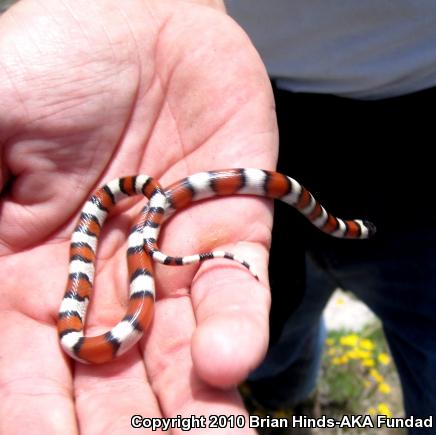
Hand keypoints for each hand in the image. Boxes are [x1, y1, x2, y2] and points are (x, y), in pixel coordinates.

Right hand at [0, 0, 276, 432]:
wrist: (144, 22)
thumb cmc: (55, 60)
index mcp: (29, 270)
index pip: (29, 370)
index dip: (39, 419)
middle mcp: (104, 282)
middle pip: (113, 381)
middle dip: (128, 433)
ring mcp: (171, 262)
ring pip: (184, 355)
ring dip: (196, 411)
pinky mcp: (230, 234)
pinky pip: (237, 291)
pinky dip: (235, 325)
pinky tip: (228, 358)